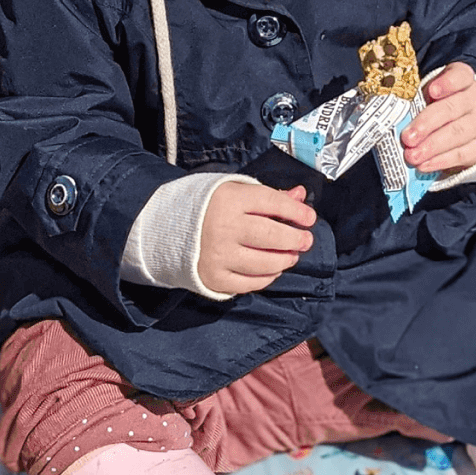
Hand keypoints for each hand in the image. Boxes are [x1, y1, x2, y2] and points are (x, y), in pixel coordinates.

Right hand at [197, 182, 315, 294]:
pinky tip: (272, 270)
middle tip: (305, 240)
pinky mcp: (214, 278)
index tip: (309, 218)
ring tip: (291, 256)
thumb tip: (300, 195)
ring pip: (264, 263)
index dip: (296, 211)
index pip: (272, 203)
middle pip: (271, 235)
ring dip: (284, 260)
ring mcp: (218, 255)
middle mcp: (223, 227)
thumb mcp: (233, 191)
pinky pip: (250, 283)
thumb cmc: (205, 207)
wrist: (165, 230)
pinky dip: (267, 277)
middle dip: (295, 239)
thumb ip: (268, 195)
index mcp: (228, 199)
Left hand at [401, 62, 475, 174]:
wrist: (473, 123)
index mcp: (462, 80)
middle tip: (407, 138)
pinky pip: (460, 154)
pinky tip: (424, 165)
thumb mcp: (433, 96)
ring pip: (457, 133)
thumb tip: (392, 117)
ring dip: (432, 146)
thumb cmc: (443, 105)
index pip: (460, 76)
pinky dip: (440, 161)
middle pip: (451, 109)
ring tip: (412, 156)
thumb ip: (417, 101)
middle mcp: (473, 100)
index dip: (447, 83)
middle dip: (427, 123)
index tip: (431, 91)